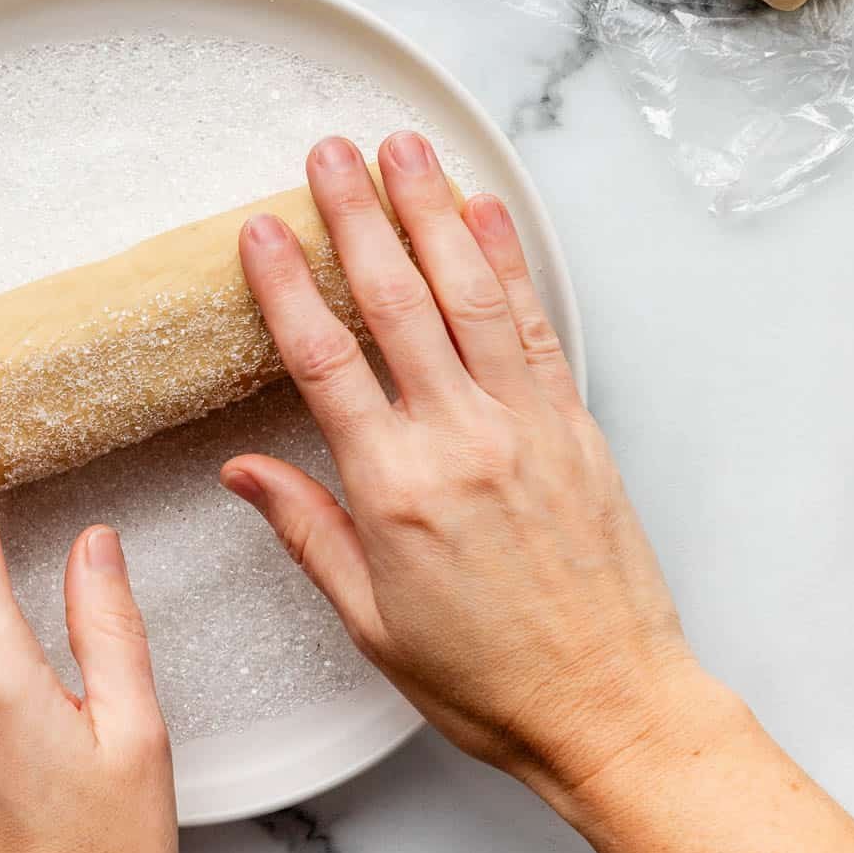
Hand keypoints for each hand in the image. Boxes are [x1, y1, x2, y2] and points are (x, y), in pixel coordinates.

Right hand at [222, 132, 738, 810]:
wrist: (609, 705)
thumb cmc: (484, 677)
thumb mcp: (369, 620)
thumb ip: (307, 530)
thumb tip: (244, 470)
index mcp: (394, 489)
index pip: (324, 361)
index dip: (287, 286)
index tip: (261, 230)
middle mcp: (459, 439)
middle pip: (397, 301)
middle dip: (358, 215)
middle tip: (328, 152)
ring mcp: (524, 423)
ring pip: (470, 293)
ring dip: (434, 211)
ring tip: (405, 148)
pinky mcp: (572, 423)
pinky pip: (535, 325)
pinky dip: (509, 261)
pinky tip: (487, 210)